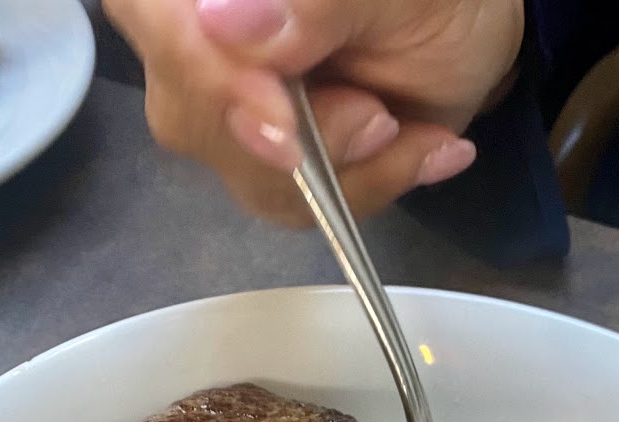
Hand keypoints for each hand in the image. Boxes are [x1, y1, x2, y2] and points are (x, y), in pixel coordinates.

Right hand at [104, 0, 523, 224]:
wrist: (466, 23)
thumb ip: (314, 2)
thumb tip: (224, 24)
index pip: (152, 18)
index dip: (204, 78)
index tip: (282, 126)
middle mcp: (195, 40)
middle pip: (194, 116)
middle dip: (301, 138)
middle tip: (380, 120)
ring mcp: (227, 107)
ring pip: (250, 175)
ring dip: (346, 171)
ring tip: (408, 130)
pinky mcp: (266, 160)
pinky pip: (294, 204)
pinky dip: (366, 186)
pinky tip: (415, 147)